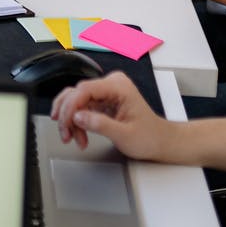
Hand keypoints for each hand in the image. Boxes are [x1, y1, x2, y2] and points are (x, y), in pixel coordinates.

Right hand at [51, 72, 175, 159]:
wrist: (159, 142)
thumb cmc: (149, 137)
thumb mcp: (124, 135)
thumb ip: (100, 124)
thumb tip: (78, 117)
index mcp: (119, 86)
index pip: (85, 89)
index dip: (71, 106)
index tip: (65, 122)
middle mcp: (110, 84)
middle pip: (76, 94)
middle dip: (67, 116)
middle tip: (66, 135)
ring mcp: (104, 92)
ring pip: (74, 100)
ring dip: (69, 120)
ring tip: (72, 138)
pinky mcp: (100, 101)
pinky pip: (80, 107)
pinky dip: (75, 122)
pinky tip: (78, 135)